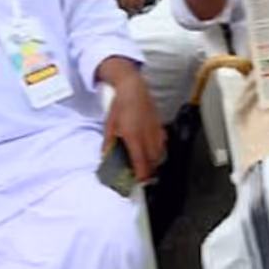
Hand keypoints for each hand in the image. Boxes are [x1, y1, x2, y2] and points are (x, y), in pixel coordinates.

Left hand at [102, 63, 166, 183]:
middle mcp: (146, 135)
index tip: (140, 180)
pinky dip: (159, 150)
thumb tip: (105, 156)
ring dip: (154, 162)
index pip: (140, 160)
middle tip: (143, 176)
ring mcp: (155, 130)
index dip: (141, 173)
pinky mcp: (159, 125)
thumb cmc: (120, 105)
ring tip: (148, 166)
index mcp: (132, 136)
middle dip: (149, 170)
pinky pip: (162, 142)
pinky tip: (154, 151)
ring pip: (159, 152)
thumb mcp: (109, 124)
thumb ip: (108, 142)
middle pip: (152, 159)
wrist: (133, 88)